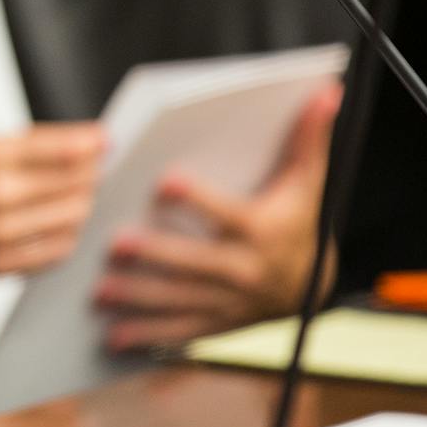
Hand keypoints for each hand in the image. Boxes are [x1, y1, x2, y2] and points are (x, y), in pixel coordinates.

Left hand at [96, 82, 342, 349]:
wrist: (313, 286)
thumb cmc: (298, 220)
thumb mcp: (308, 180)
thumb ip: (308, 136)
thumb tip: (327, 89)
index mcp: (264, 231)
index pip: (230, 214)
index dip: (199, 198)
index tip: (164, 182)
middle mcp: (247, 271)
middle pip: (197, 263)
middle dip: (155, 256)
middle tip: (113, 244)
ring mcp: (231, 303)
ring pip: (182, 301)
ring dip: (139, 299)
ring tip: (99, 293)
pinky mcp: (218, 324)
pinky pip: (181, 332)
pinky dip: (148, 336)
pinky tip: (113, 338)